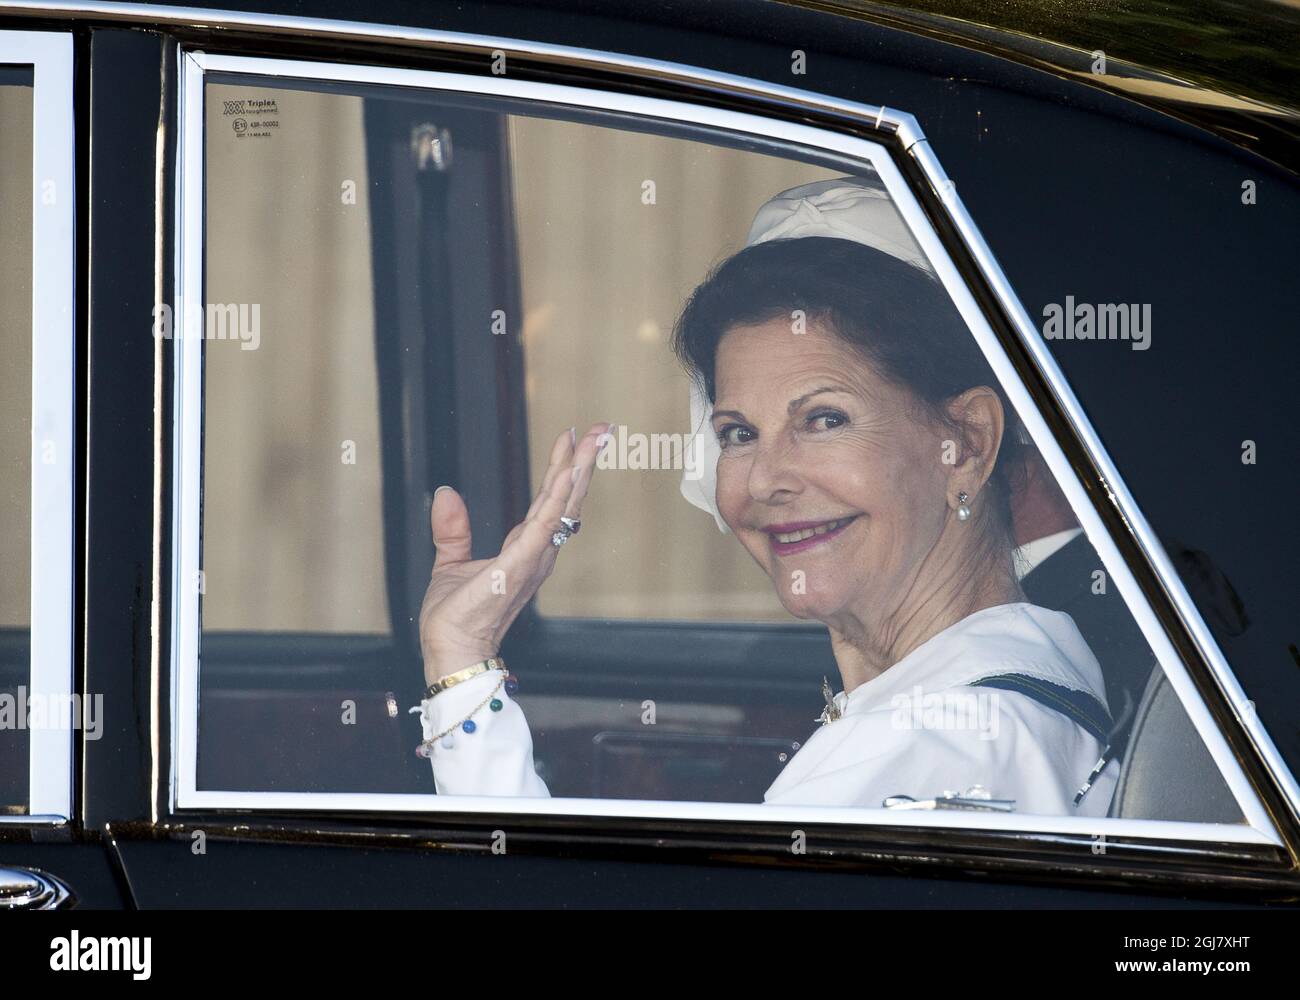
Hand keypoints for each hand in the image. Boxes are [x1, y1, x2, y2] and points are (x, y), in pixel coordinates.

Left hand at [418, 422, 612, 686]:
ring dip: (577, 471)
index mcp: (524, 549)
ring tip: (592, 440)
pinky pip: (543, 525)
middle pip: (567, 498)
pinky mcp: (518, 565)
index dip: (563, 468)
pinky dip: (557, 498)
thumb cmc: (456, 618)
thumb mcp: (450, 561)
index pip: (549, 501)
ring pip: (562, 506)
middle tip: (602, 428)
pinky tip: (567, 473)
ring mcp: (532, 558)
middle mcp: (537, 552)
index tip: (574, 437)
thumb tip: (446, 493)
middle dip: (584, 461)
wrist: (451, 650)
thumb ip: (453, 528)